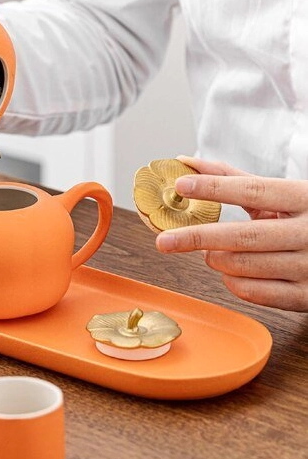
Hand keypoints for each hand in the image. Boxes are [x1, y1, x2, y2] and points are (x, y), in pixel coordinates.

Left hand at [155, 156, 307, 311]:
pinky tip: (231, 271)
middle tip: (164, 241)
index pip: (254, 190)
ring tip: (211, 251)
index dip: (215, 188)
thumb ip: (234, 179)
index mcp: (304, 198)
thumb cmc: (302, 217)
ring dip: (215, 259)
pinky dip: (231, 281)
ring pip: (242, 266)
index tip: (182, 185)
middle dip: (196, 238)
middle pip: (242, 236)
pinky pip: (252, 292)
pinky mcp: (305, 296)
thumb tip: (186, 163)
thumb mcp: (280, 194)